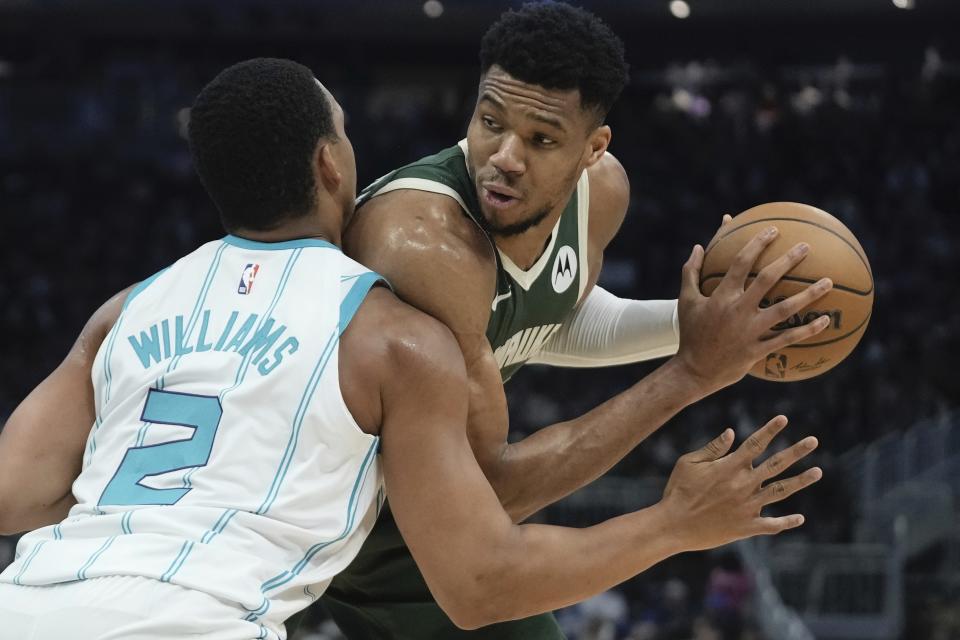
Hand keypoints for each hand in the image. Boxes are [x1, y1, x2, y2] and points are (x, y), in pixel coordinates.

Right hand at [659, 415, 820, 551]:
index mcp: (730, 467)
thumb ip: (712, 448)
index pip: (755, 443)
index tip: (784, 418)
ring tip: (818, 471)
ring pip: (780, 491)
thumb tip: (730, 432)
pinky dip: (786, 522)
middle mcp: (743, 484)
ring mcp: (747, 506)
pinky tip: (801, 518)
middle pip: (776, 464)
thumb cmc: (678, 490)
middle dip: (796, 451)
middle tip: (814, 441)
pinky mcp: (746, 527)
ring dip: (801, 481)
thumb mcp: (688, 463)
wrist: (673, 526)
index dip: (770, 430)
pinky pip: (771, 524)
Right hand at [673, 225, 833, 393]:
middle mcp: (738, 310)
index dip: (757, 244)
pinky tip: (825, 320)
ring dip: (809, 295)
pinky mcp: (758, 349)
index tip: (773, 230)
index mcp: (721, 295)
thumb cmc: (690, 333)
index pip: (741, 263)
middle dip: (788, 261)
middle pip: (767, 280)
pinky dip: (807, 330)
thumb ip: (691, 272)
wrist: (693, 370)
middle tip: (806, 247)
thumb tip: (698, 247)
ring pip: (785, 309)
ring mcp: (750, 331)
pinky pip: (787, 338)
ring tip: (828, 282)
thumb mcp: (686, 301)